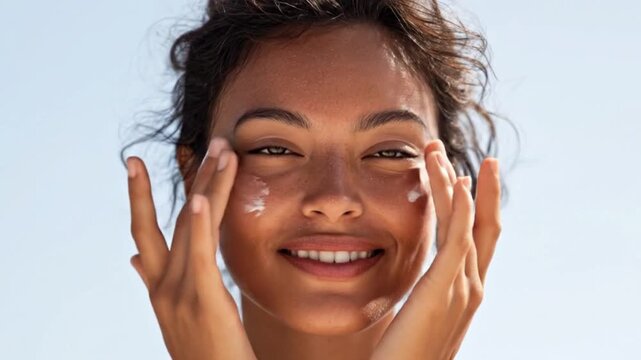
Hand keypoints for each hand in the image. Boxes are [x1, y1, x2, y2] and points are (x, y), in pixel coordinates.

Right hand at [127, 137, 256, 359]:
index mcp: (158, 286)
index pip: (145, 231)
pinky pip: (199, 256)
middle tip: (209, 140)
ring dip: (207, 185)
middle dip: (191, 177)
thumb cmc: (201, 350)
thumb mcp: (172, 314)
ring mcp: (179, 292)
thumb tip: (132, 257)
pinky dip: (198, 224)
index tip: (135, 164)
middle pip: (174, 219)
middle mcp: (164, 285)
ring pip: (193, 227)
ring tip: (221, 151)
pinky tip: (200, 198)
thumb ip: (153, 281)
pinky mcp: (202, 300)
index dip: (139, 196)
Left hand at [371, 139, 501, 359]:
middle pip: (484, 225)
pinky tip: (459, 181)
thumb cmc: (404, 356)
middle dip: (479, 187)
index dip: (477, 205)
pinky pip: (457, 240)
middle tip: (467, 154)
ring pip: (465, 223)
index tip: (464, 176)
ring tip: (440, 151)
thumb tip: (418, 282)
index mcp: (465, 291)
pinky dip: (461, 208)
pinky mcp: (443, 290)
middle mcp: (471, 286)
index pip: (477, 238)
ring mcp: (462, 288)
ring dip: (454, 182)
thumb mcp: (421, 318)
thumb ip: (427, 295)